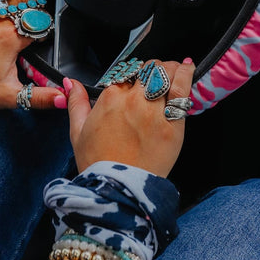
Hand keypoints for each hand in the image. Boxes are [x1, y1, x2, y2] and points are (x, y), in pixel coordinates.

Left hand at [0, 0, 66, 135]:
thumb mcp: (11, 97)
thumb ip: (40, 97)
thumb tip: (63, 98)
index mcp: (9, 40)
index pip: (38, 24)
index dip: (45, 31)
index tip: (43, 41)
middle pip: (27, 6)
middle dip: (38, 14)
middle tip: (40, 26)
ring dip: (25, 0)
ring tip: (31, 9)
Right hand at [67, 58, 194, 176]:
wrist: (117, 191)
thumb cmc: (98, 164)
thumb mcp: (77, 132)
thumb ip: (76, 102)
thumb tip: (72, 83)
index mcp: (111, 98)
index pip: (127, 73)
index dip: (133, 76)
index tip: (137, 82)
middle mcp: (133, 101)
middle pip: (149, 70)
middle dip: (153, 70)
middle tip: (156, 77)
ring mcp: (155, 112)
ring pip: (166, 74)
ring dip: (171, 68)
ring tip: (176, 68)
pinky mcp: (173, 125)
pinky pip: (182, 91)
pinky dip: (186, 75)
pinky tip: (188, 68)